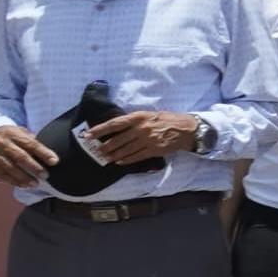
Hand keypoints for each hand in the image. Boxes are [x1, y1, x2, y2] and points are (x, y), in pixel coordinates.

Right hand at [0, 124, 56, 187]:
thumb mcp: (23, 133)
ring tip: (36, 184)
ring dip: (24, 177)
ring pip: (10, 167)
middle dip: (34, 167)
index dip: (43, 153)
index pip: (31, 144)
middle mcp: (3, 144)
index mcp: (14, 134)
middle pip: (20, 156)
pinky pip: (2, 174)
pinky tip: (23, 185)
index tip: (55, 161)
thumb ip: (34, 142)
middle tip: (45, 175)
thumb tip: (51, 155)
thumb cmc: (14, 136)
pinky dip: (13, 181)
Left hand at [84, 109, 203, 161]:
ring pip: (125, 150)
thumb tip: (119, 126)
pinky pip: (137, 156)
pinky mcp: (154, 150)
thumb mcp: (150, 114)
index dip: (100, 129)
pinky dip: (127, 160)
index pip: (114, 124)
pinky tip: (120, 162)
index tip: (88, 134)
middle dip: (105, 146)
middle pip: (118, 139)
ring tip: (106, 158)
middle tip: (97, 150)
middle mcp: (141, 128)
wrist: (188, 129)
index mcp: (139, 117)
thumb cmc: (168, 119)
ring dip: (114, 155)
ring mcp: (148, 140)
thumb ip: (135, 120)